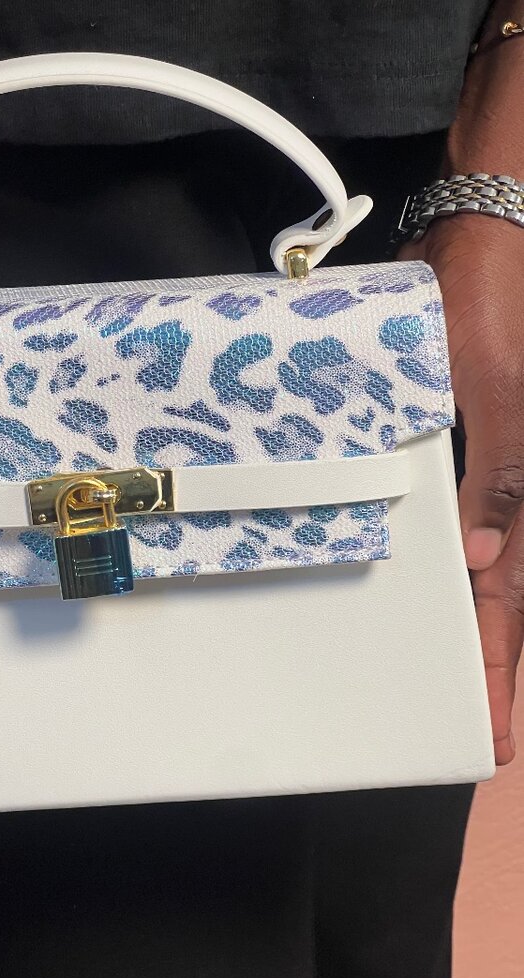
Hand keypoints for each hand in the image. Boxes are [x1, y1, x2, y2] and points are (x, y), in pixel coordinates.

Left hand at [398, 218, 523, 764]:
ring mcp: (522, 467)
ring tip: (490, 692)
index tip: (495, 735)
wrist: (499, 222)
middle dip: (505, 669)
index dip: (500, 670)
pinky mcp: (507, 445)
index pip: (511, 599)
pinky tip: (479, 594)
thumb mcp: (483, 384)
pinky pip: (506, 518)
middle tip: (495, 735)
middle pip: (519, 598)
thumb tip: (485, 564)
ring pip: (514, 569)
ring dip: (498, 632)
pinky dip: (493, 574)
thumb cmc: (486, 292)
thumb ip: (494, 475)